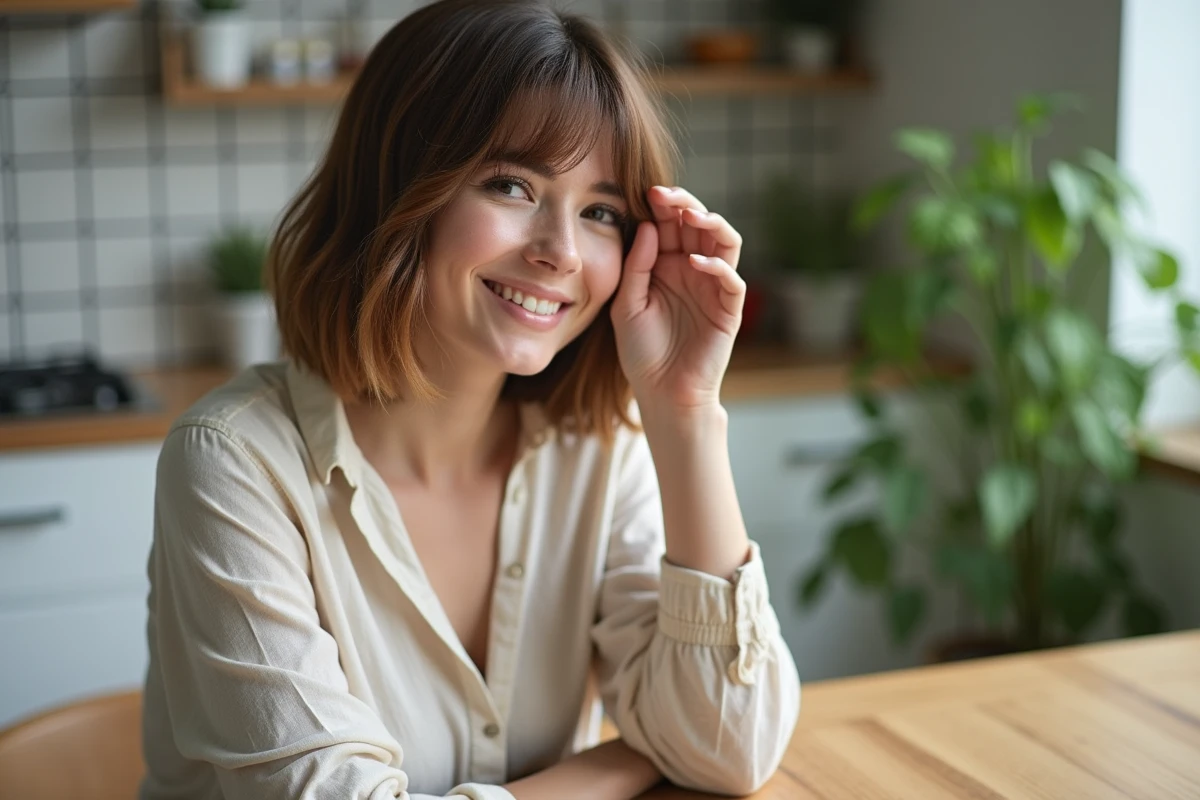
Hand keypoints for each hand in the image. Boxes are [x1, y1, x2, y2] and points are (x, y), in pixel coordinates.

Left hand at [611, 186, 744, 411]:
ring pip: (725, 242)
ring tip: (692, 217)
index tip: (647, 192)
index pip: (671, 223)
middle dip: (686, 204)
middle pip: (699, 224)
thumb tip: (651, 226)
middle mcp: (692, 269)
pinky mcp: (729, 309)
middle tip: (667, 195)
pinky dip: (718, 266)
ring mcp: (713, 287)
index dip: (664, 205)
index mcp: (666, 264)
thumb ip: (637, 266)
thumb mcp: (626, 305)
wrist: (661, 393)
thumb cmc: (641, 352)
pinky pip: (732, 280)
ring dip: (712, 223)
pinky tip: (696, 262)